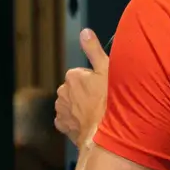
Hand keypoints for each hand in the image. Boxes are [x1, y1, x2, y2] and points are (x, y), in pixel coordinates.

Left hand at [56, 30, 109, 150]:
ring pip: (72, 105)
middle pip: (76, 90)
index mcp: (72, 76)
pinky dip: (77, 122)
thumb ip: (93, 50)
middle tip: (102, 102)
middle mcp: (62, 92)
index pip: (83, 75)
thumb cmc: (108, 104)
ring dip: (81, 108)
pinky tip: (89, 123)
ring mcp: (61, 110)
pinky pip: (69, 121)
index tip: (104, 89)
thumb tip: (85, 32)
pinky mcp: (63, 126)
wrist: (104, 136)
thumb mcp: (107, 70)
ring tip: (97, 114)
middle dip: (86, 95)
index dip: (95, 82)